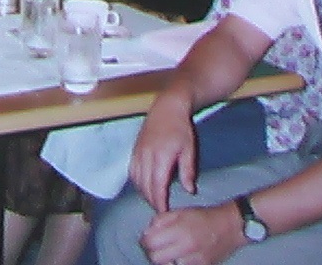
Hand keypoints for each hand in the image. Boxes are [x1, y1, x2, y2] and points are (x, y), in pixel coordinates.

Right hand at [129, 95, 197, 211]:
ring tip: (152, 201)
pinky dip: (136, 182)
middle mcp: (146, 155)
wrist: (166, 108)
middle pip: (145, 185)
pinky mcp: (134, 149)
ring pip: (136, 179)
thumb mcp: (189, 149)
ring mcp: (138, 152)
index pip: (157, 185)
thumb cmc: (181, 128)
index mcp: (161, 156)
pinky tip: (143, 187)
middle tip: (160, 211)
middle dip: (151, 200)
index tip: (164, 212)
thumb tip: (189, 190)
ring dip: (143, 192)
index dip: (159, 200)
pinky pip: (132, 171)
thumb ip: (187, 171)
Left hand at [139, 202, 245, 264]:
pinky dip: (176, 264)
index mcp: (179, 230)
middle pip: (156, 258)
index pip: (150, 242)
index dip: (144, 241)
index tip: (146, 239)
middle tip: (154, 247)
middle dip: (151, 252)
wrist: (230, 227)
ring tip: (167, 253)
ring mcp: (194, 260)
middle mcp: (186, 247)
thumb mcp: (180, 212)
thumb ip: (160, 220)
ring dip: (164, 260)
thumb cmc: (203, 217)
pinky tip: (177, 257)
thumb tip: (147, 232)